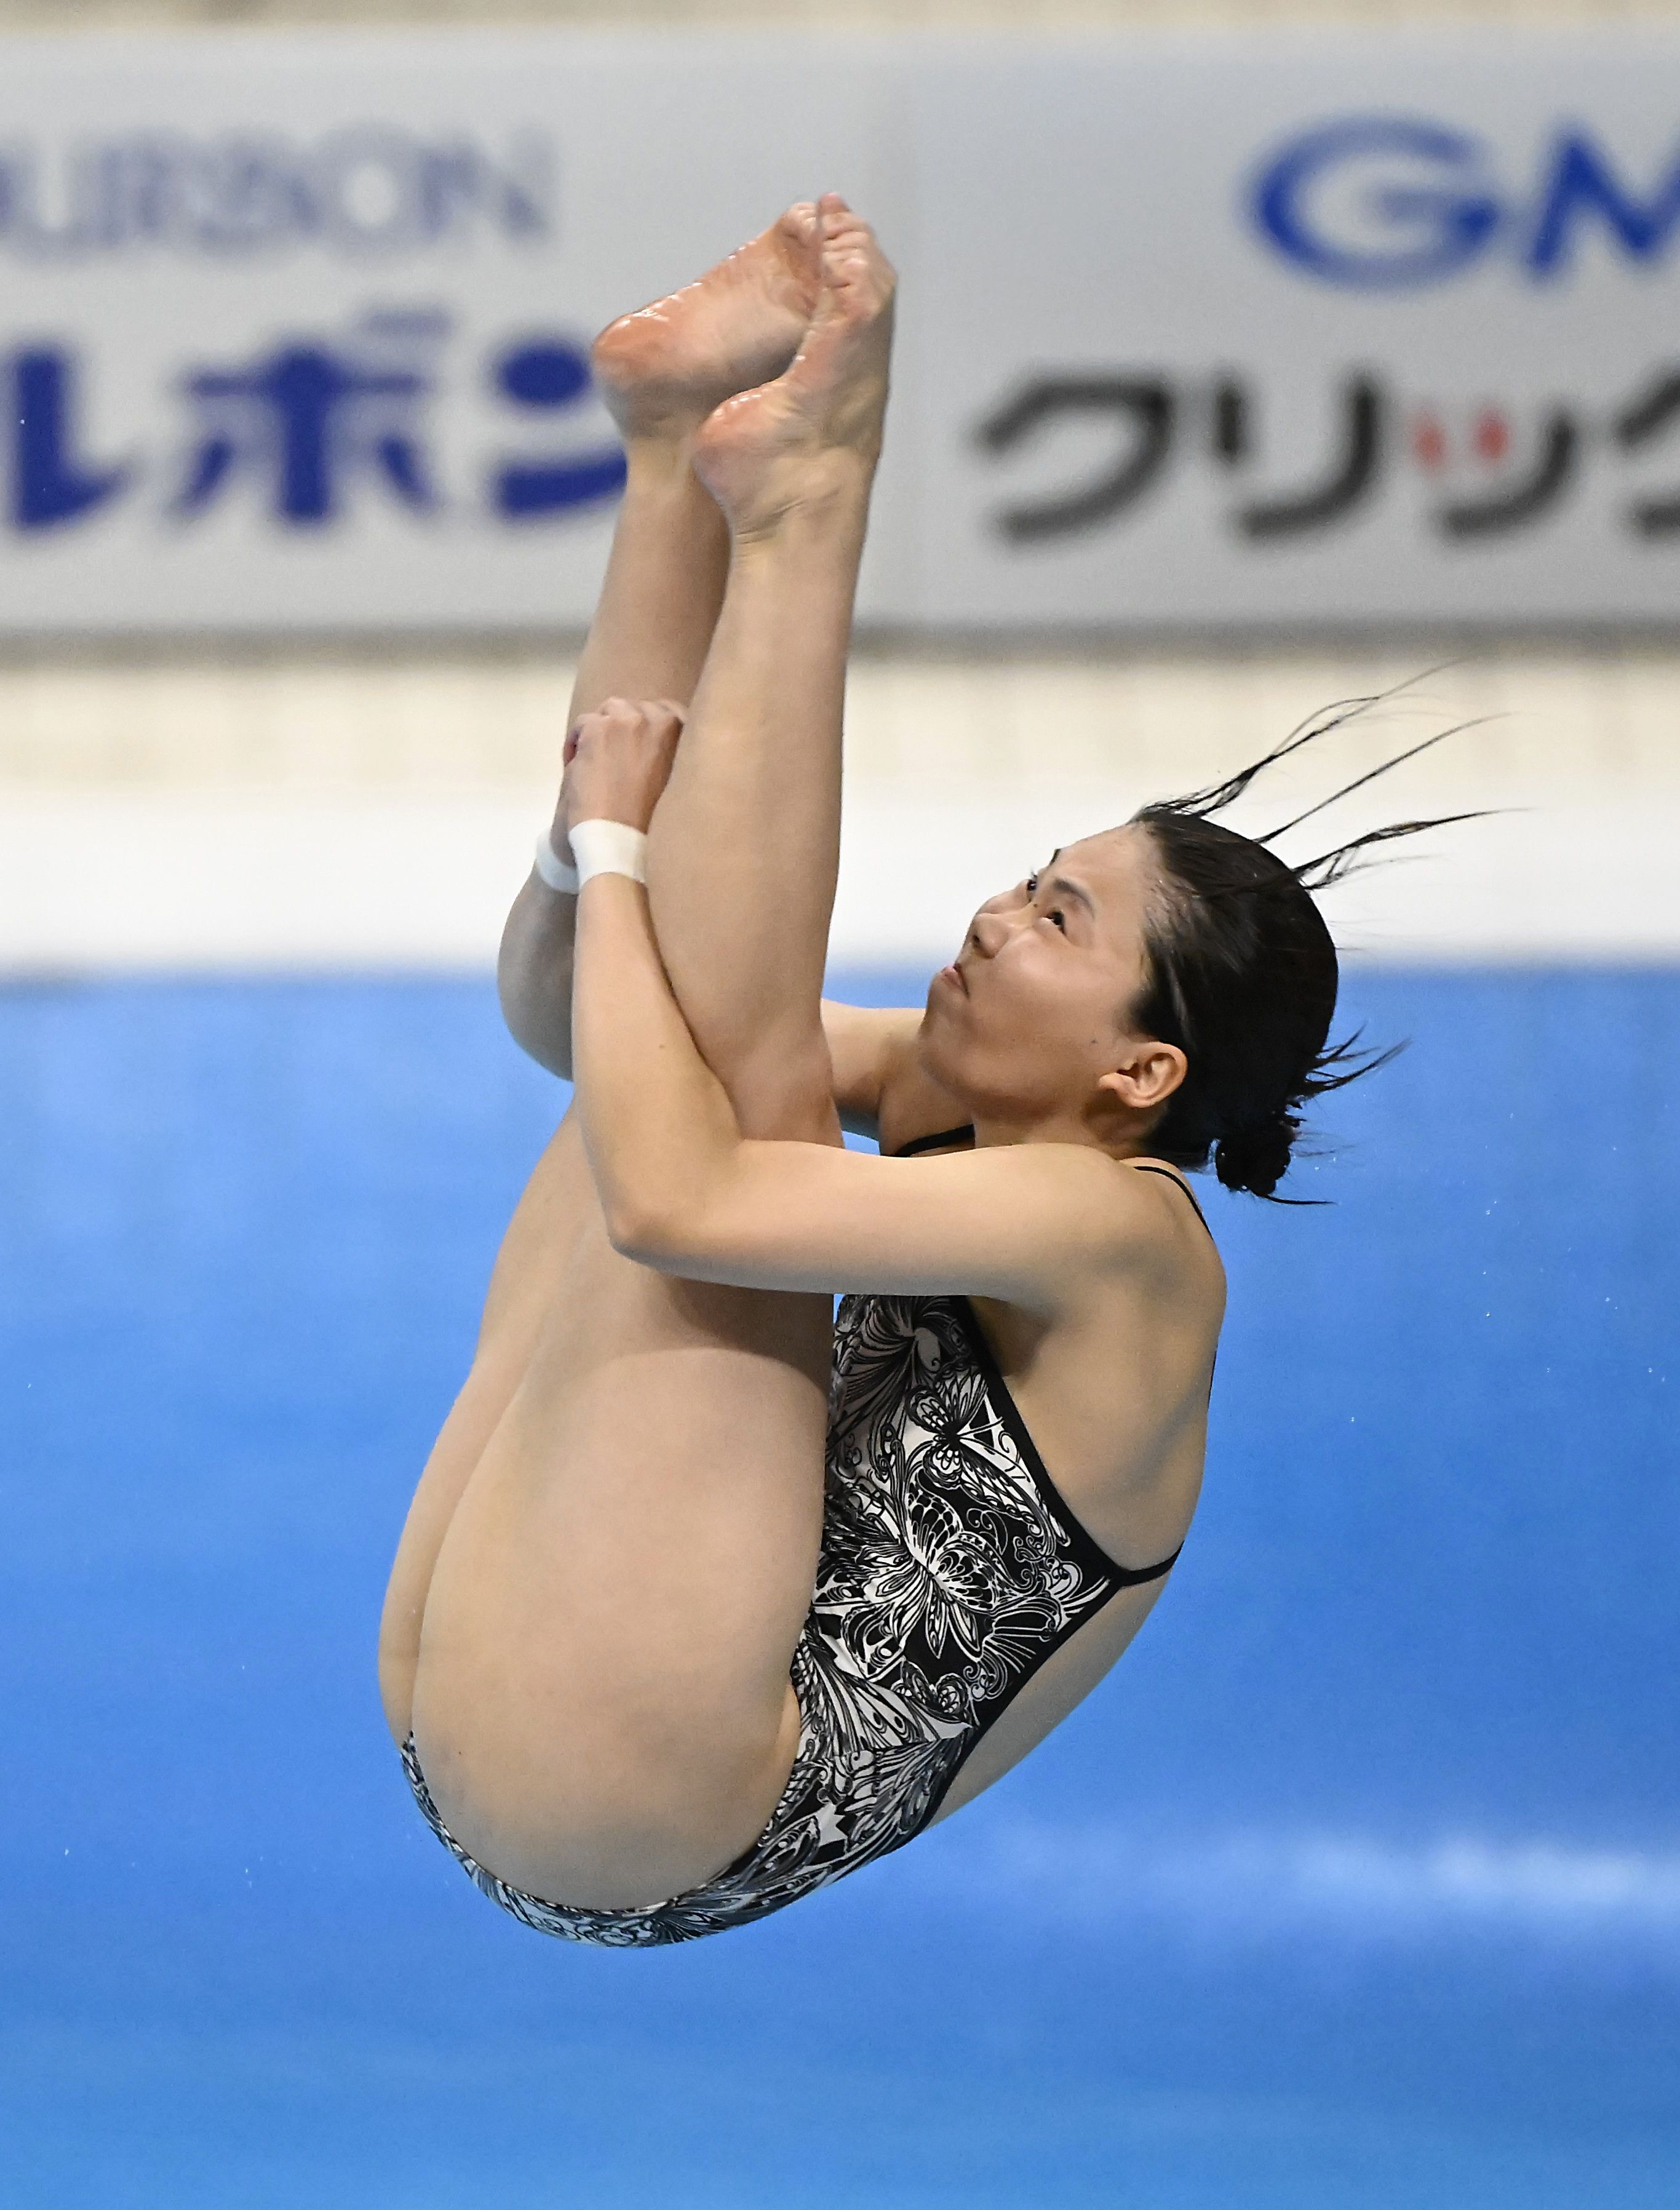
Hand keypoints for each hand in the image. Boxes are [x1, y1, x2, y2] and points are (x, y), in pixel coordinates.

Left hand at [553, 696, 685, 853]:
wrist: (620, 848)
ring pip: (610, 711)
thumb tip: (656, 746)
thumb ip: (672, 760)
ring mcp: (631, 721)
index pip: (671, 713)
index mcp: (689, 737)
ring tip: (599, 766)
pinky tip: (580, 773)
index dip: (651, 731)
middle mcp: (664, 722)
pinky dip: (577, 744)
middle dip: (626, 730)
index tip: (642, 754)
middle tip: (617, 762)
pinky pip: (583, 723)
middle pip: (638, 709)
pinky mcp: (600, 729)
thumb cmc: (654, 831)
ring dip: (604, 733)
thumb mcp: (678, 789)